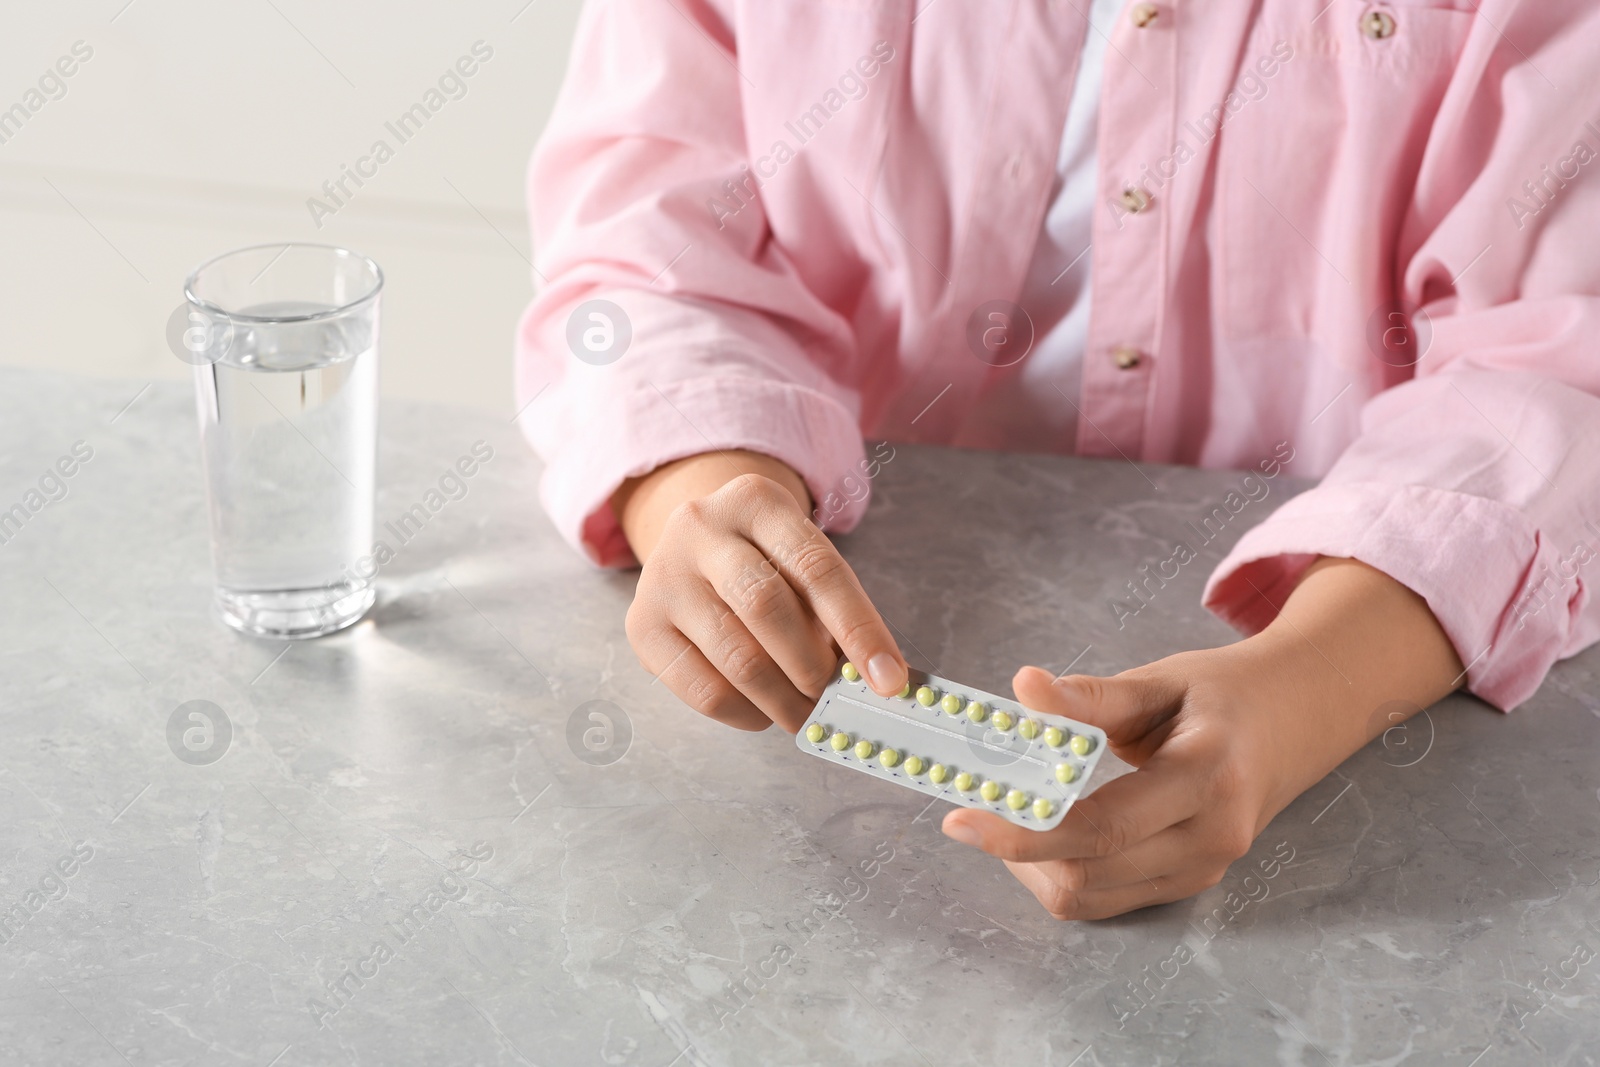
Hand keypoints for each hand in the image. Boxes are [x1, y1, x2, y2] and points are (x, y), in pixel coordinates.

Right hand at [616, 451, 907, 731]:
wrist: (694, 542)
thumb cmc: (766, 559)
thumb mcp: (800, 558)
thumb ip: (832, 609)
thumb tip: (875, 679)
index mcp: (755, 500)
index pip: (817, 568)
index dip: (859, 629)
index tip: (889, 679)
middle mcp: (700, 528)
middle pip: (766, 607)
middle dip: (812, 667)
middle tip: (836, 698)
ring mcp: (663, 576)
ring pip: (735, 656)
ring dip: (784, 700)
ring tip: (807, 714)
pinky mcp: (641, 625)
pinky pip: (701, 689)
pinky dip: (745, 713)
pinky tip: (765, 713)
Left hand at [940, 558, 1463, 918]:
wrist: (1296, 720)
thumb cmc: (1224, 694)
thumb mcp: (1160, 680)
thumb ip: (1091, 696)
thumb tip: (1024, 688)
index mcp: (1205, 777)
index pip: (1100, 827)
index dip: (1024, 830)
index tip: (962, 818)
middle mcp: (1210, 837)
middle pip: (1088, 873)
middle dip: (1017, 849)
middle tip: (973, 809)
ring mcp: (1204, 869)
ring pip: (1090, 897)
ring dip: (1034, 866)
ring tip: (1012, 815)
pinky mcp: (1189, 882)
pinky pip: (1107, 899)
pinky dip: (1063, 872)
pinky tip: (1045, 833)